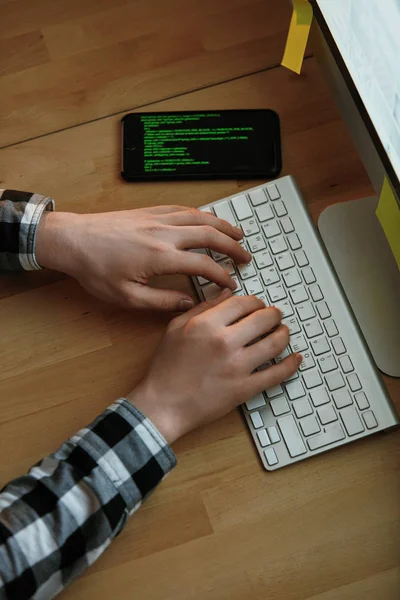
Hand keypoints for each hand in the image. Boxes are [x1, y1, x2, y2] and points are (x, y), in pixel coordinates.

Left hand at [35, 206, 250, 310]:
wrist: (73, 240)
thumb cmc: (95, 269)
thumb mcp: (127, 297)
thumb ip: (162, 302)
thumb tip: (189, 303)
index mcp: (160, 257)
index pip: (204, 265)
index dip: (222, 276)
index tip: (232, 285)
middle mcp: (164, 233)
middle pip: (210, 235)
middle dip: (232, 246)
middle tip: (245, 256)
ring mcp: (158, 218)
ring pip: (200, 217)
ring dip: (222, 225)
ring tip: (238, 233)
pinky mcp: (150, 211)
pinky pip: (183, 209)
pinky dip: (201, 214)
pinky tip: (208, 218)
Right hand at [128, 291, 301, 443]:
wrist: (163, 404)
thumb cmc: (166, 368)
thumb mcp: (176, 328)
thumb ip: (202, 308)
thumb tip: (226, 293)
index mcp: (207, 324)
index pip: (242, 303)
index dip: (255, 301)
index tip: (258, 304)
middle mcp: (225, 342)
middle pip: (263, 319)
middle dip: (274, 314)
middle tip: (276, 316)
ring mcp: (238, 366)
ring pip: (275, 343)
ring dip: (284, 334)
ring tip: (284, 332)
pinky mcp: (245, 388)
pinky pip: (276, 374)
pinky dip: (291, 365)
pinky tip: (296, 358)